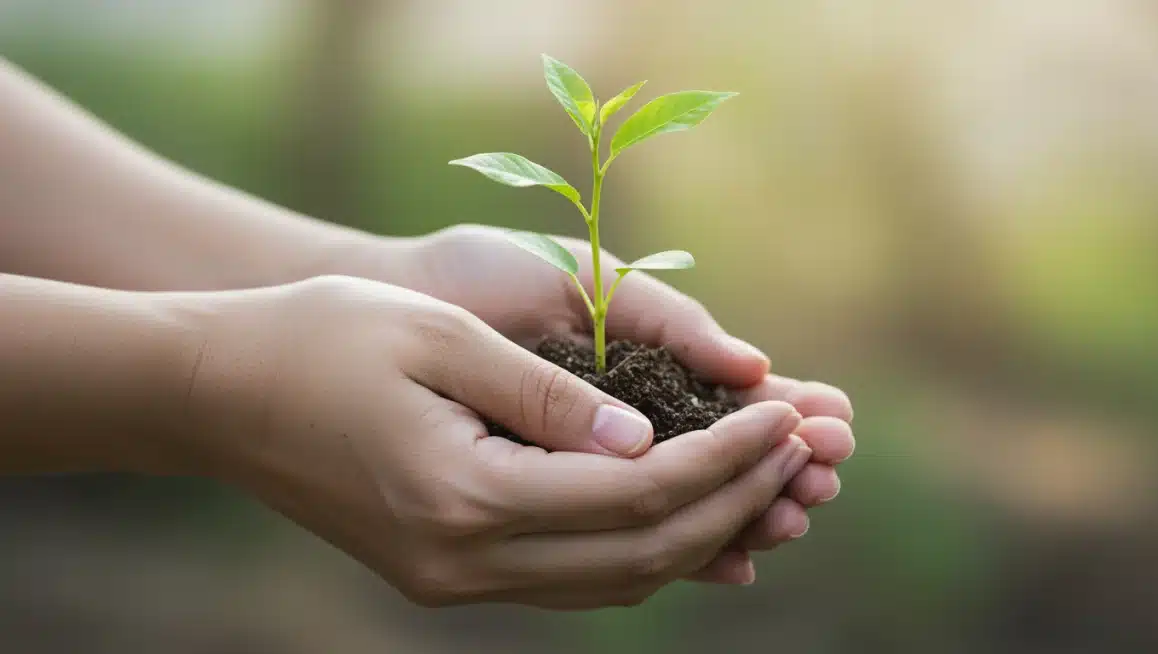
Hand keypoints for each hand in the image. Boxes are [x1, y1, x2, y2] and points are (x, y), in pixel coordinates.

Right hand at [362, 225, 855, 583]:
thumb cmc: (324, 340)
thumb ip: (548, 396)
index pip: (637, 492)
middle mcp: (464, 561)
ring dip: (695, 532)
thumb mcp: (441, 340)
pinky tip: (678, 508)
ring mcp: (453, 579)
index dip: (725, 457)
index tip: (787, 413)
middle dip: (732, 500)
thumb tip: (646, 439)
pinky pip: (569, 577)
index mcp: (465, 495)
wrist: (219, 396)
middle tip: (798, 448)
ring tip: (759, 478)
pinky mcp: (446, 572)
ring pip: (611, 578)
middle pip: (638, 552)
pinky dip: (636, 547)